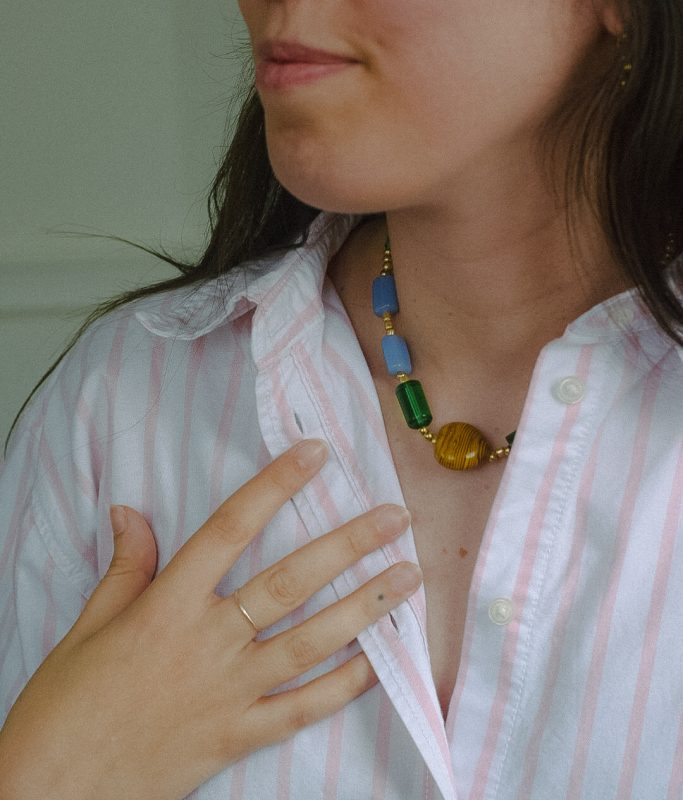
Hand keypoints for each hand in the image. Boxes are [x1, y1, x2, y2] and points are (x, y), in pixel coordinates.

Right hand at [0, 440, 421, 799]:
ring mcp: (228, 693)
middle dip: (347, 545)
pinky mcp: (236, 738)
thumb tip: (132, 509)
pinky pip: (301, 710)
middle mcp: (206, 643)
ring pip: (309, 642)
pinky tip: (378, 662)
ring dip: (364, 607)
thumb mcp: (88, 625)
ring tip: (408, 578)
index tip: (314, 454)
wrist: (52, 791)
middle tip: (394, 517)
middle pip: (288, 583)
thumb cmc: (65, 705)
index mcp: (166, 605)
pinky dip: (342, 686)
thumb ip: (125, 566)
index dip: (274, 486)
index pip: (230, 529)